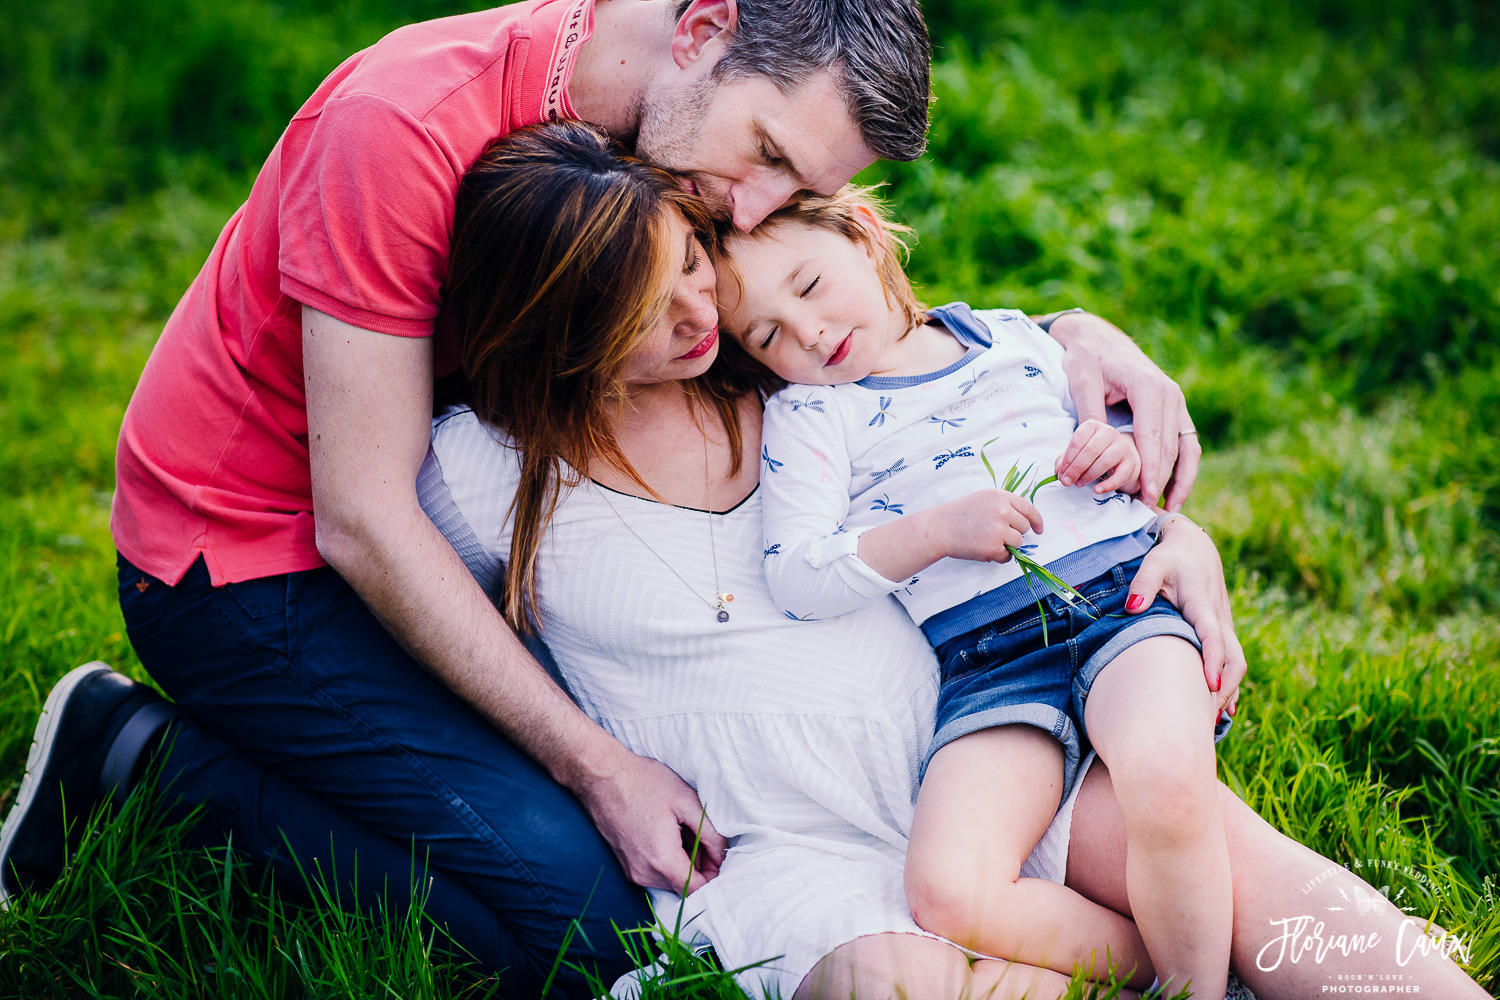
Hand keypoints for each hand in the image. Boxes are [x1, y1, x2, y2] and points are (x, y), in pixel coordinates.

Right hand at [577, 750, 727, 894]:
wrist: (601, 775)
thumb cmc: (643, 782)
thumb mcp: (687, 801)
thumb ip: (711, 833)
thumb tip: (721, 855)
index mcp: (662, 860)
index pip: (697, 889)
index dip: (714, 874)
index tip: (718, 853)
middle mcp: (644, 873)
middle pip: (683, 885)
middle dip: (699, 864)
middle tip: (702, 834)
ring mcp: (632, 871)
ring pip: (669, 879)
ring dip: (682, 860)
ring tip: (682, 828)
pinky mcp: (625, 864)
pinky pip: (654, 871)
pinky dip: (666, 858)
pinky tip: (667, 831)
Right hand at [933, 489, 1045, 562]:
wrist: (939, 528)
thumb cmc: (960, 514)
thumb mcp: (984, 499)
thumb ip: (1005, 505)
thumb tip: (1027, 521)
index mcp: (1001, 497)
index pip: (1029, 509)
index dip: (1036, 521)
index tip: (1039, 529)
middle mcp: (1002, 511)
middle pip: (1024, 527)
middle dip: (1014, 532)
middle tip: (994, 532)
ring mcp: (998, 530)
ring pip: (1018, 542)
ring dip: (1007, 544)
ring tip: (987, 539)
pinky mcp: (993, 548)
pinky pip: (1008, 556)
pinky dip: (999, 555)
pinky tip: (983, 547)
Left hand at [1048, 312, 1200, 510]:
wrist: (1098, 337)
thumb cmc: (1087, 358)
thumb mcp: (1082, 381)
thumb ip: (1091, 413)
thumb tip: (1095, 446)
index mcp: (1148, 386)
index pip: (1152, 436)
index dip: (1150, 469)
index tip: (1147, 495)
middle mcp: (1169, 393)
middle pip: (1170, 446)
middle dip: (1161, 480)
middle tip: (1150, 511)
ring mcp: (1176, 401)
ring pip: (1185, 447)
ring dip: (1180, 479)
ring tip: (1169, 508)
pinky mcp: (1174, 409)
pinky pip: (1185, 442)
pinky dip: (1183, 467)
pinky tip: (1174, 490)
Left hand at [1055, 420, 1140, 494]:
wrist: (1120, 457)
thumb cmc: (1094, 453)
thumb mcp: (1078, 452)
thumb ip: (1065, 460)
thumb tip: (1058, 472)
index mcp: (1092, 426)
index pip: (1077, 441)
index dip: (1067, 460)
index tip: (1060, 474)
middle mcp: (1108, 432)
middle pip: (1090, 451)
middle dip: (1076, 469)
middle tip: (1067, 482)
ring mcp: (1122, 446)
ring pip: (1104, 461)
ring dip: (1088, 476)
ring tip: (1079, 484)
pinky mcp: (1131, 462)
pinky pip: (1120, 475)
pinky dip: (1107, 485)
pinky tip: (1097, 490)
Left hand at [1124, 517, 1244, 718]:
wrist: (1196, 548)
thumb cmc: (1171, 557)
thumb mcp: (1153, 564)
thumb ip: (1142, 584)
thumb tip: (1132, 607)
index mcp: (1202, 605)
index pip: (1213, 638)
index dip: (1213, 662)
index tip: (1209, 686)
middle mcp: (1219, 619)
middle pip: (1234, 659)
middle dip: (1225, 687)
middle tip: (1207, 716)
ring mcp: (1224, 626)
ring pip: (1237, 663)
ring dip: (1229, 690)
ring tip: (1213, 720)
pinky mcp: (1221, 630)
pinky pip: (1232, 660)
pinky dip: (1229, 683)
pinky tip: (1220, 707)